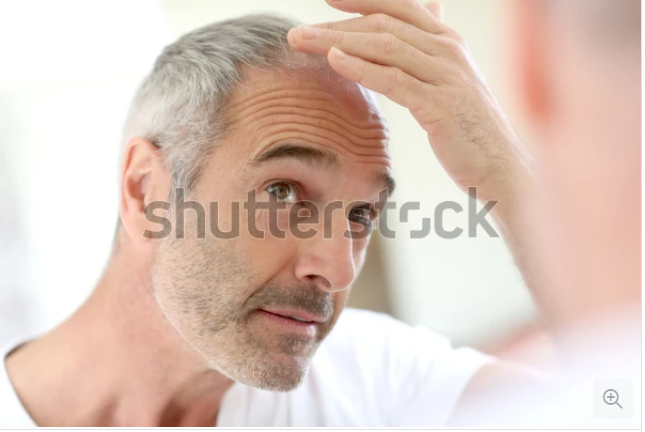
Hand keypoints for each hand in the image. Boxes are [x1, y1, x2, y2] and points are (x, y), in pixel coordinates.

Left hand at [287, 0, 532, 199]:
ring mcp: (447, 75)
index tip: (327, 0)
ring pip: (384, 47)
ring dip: (337, 41)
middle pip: (384, 25)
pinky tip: (334, 60)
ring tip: (302, 42)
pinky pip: (394, 79)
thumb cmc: (469, 127)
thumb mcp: (451, 81)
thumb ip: (432, 50)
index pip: (400, 6)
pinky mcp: (440, 104)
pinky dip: (362, 67)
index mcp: (449, 41)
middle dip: (337, 25)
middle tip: (298, 33)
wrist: (500, 164)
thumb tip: (427, 18)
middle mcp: (448, 49)